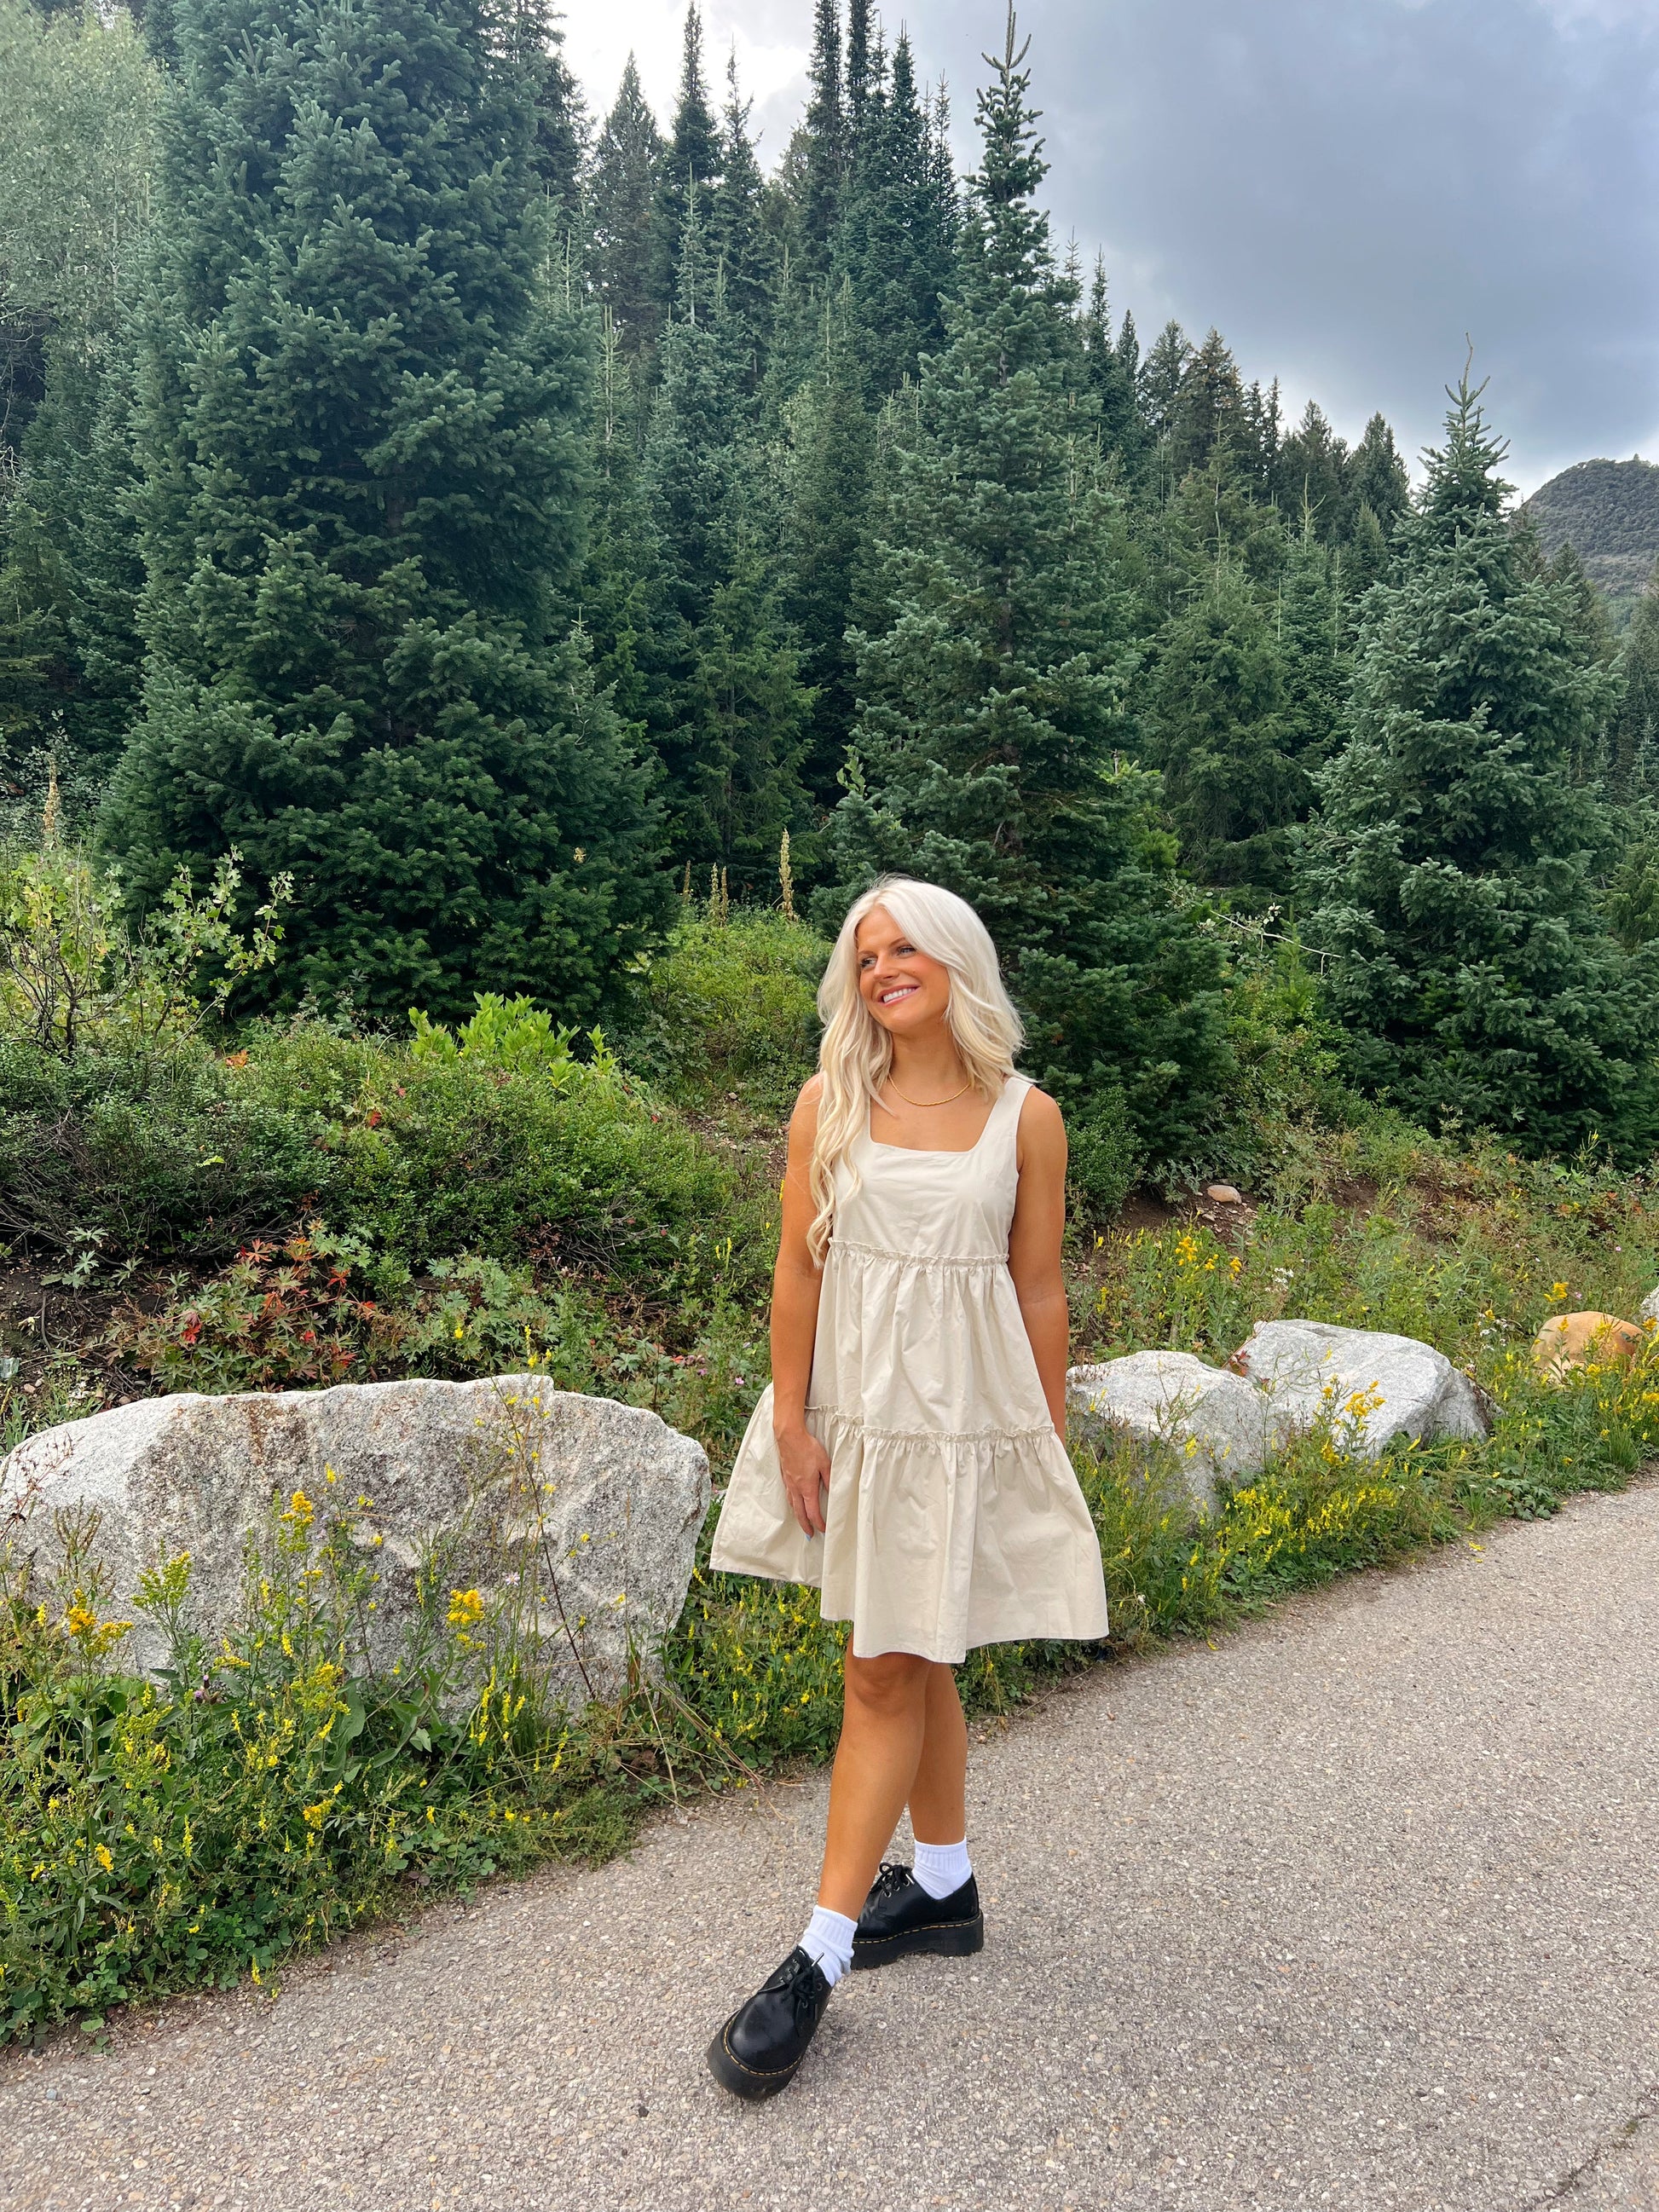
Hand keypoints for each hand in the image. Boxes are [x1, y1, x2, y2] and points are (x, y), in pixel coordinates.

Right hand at [776, 1422, 831, 1536]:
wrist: (789, 1436)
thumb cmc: (807, 1448)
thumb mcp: (825, 1464)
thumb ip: (829, 1479)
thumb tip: (833, 1492)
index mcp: (807, 1488)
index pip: (813, 1512)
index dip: (818, 1523)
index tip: (823, 1529)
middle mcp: (796, 1488)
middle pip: (800, 1513)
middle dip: (805, 1525)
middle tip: (810, 1535)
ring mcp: (789, 1483)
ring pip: (792, 1504)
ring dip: (798, 1515)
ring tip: (802, 1520)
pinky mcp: (785, 1476)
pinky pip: (789, 1494)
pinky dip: (792, 1503)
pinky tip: (794, 1501)